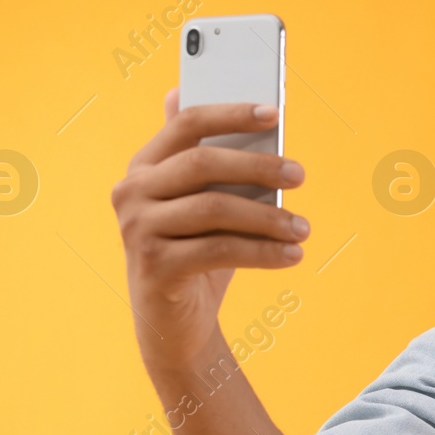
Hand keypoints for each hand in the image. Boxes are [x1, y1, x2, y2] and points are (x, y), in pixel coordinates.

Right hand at [111, 88, 308, 374]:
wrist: (174, 321)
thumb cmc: (196, 253)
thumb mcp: (204, 205)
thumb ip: (213, 163)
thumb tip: (243, 113)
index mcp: (144, 166)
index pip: (187, 124)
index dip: (231, 114)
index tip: (274, 113)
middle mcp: (131, 192)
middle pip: (203, 165)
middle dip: (258, 167)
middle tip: (299, 175)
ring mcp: (138, 229)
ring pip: (214, 209)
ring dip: (268, 218)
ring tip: (303, 228)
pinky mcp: (154, 266)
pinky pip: (219, 250)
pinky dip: (262, 253)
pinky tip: (292, 256)